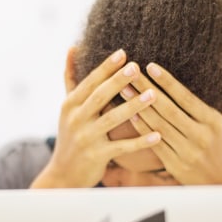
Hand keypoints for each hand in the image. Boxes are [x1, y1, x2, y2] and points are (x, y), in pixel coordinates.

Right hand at [30, 48, 162, 187]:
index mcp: (70, 104)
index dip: (106, 67)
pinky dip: (139, 141)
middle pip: (99, 96)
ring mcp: (85, 138)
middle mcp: (75, 119)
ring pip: (112, 119)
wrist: (63, 174)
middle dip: (118, 81)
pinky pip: (121, 147)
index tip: (123, 53)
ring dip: (133, 106)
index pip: (89, 82)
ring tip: (153, 95)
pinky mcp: (96, 157)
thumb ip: (71, 78)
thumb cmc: (71, 136)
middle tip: (138, 68)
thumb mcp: (67, 107)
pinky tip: (157, 135)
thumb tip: (73, 47)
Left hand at [123, 63, 221, 185]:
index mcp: (212, 122)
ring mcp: (185, 152)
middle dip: (147, 90)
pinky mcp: (173, 164)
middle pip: (168, 109)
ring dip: (139, 107)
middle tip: (130, 73)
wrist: (219, 182)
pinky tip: (129, 114)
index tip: (151, 66)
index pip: (186, 98)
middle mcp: (199, 136)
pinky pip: (154, 143)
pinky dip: (141, 128)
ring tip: (124, 90)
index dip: (168, 82)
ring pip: (158, 126)